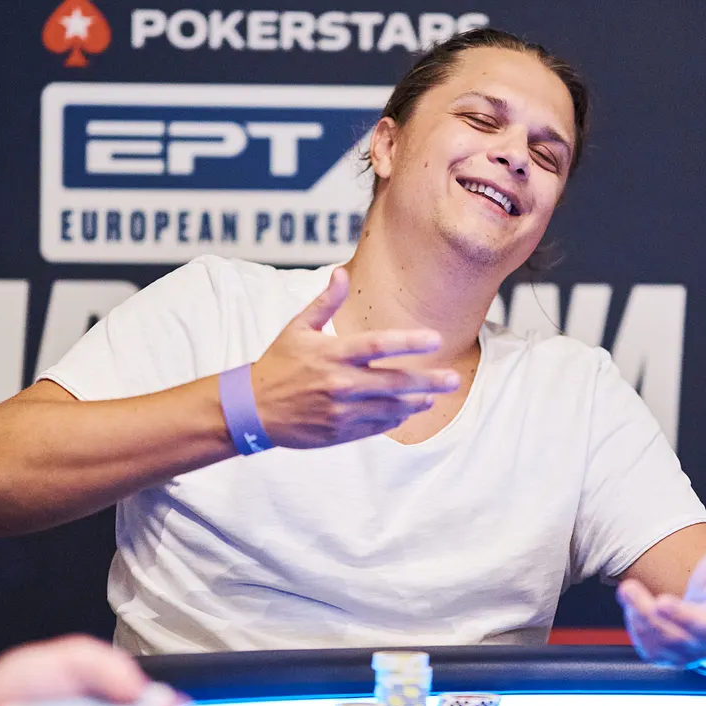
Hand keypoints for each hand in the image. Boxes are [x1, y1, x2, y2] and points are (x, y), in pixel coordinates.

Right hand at [248, 266, 461, 448]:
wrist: (252, 408)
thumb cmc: (278, 364)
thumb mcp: (297, 328)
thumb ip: (325, 303)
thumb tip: (341, 273)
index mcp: (332, 353)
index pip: (379, 345)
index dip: (409, 341)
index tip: (435, 339)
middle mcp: (340, 383)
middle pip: (394, 381)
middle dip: (427, 380)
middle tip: (453, 378)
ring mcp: (341, 410)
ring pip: (390, 407)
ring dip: (416, 402)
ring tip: (434, 397)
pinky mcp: (339, 432)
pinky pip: (375, 426)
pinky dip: (394, 419)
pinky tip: (408, 411)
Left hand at [617, 522, 705, 668]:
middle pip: (704, 633)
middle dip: (682, 619)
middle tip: (661, 602)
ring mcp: (694, 650)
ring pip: (671, 642)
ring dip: (646, 616)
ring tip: (628, 587)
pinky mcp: (670, 656)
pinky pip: (651, 648)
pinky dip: (637, 625)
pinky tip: (632, 601)